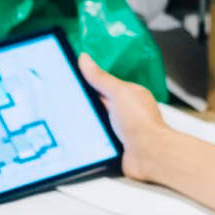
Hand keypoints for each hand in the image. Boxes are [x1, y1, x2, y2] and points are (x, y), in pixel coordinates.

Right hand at [79, 53, 171, 182]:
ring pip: (93, 124)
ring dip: (85, 124)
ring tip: (69, 121)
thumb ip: (100, 77)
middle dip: (83, 105)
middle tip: (65, 102)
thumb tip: (85, 60)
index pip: (102, 85)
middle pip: (96, 105)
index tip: (68, 80)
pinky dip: (87, 140)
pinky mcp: (112, 147)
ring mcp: (118, 130)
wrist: (149, 155)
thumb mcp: (118, 92)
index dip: (86, 82)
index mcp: (127, 95)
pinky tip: (78, 138)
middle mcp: (123, 113)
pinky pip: (94, 141)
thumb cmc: (142, 123)